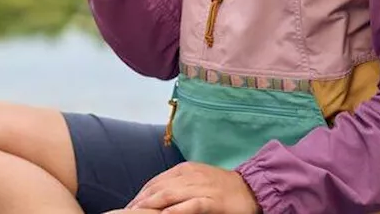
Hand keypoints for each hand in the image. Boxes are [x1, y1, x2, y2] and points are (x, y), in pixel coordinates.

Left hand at [124, 162, 260, 213]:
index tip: (129, 206)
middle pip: (159, 188)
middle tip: (127, 212)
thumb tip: (158, 197)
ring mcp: (202, 188)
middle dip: (141, 201)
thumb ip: (179, 186)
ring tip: (137, 213)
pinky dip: (177, 209)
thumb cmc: (222, 188)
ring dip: (152, 204)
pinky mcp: (213, 201)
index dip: (141, 194)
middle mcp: (190, 176)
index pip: (156, 181)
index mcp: (185, 170)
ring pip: (171, 195)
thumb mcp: (197, 181)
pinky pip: (192, 205)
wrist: (252, 189)